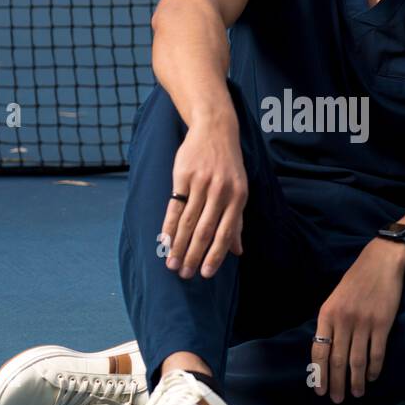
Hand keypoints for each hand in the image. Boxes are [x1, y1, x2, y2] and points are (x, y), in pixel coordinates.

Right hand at [161, 119, 247, 278]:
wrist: (215, 130)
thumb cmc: (229, 165)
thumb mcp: (240, 190)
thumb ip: (237, 221)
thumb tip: (238, 252)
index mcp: (238, 198)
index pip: (225, 233)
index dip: (215, 255)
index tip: (205, 274)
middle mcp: (220, 192)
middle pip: (204, 230)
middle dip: (193, 255)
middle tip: (184, 274)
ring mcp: (201, 183)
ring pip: (187, 221)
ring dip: (178, 246)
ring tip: (172, 263)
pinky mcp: (183, 175)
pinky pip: (174, 206)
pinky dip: (168, 226)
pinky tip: (164, 241)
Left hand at [310, 239, 404, 402]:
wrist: (381, 262)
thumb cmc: (357, 280)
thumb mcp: (336, 298)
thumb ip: (331, 322)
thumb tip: (326, 350)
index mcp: (327, 314)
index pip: (319, 350)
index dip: (319, 373)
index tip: (320, 390)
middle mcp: (343, 320)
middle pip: (337, 360)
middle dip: (336, 383)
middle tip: (337, 399)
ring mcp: (363, 323)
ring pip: (357, 361)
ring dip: (356, 381)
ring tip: (356, 394)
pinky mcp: (382, 324)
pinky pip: (376, 353)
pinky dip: (374, 369)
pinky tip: (372, 377)